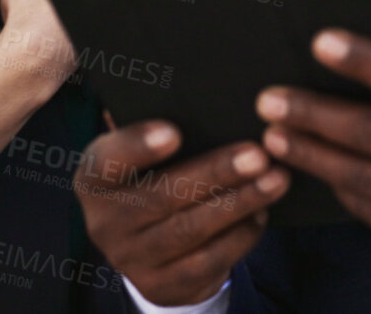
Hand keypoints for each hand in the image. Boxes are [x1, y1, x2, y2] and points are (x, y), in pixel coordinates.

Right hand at [75, 122, 287, 305]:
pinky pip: (207, 261)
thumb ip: (152, 121)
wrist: (148, 249)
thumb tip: (187, 84)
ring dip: (239, 203)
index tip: (174, 132)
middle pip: (162, 196)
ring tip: (276, 179)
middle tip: (257, 154)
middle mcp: (104, 222)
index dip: (138, 146)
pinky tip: (263, 212)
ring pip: (190, 230)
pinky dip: (240, 235)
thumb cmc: (151, 178)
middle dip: (215, 174)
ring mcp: (132, 258)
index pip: (107, 161)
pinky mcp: (162, 285)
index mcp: (93, 179)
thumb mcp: (140, 154)